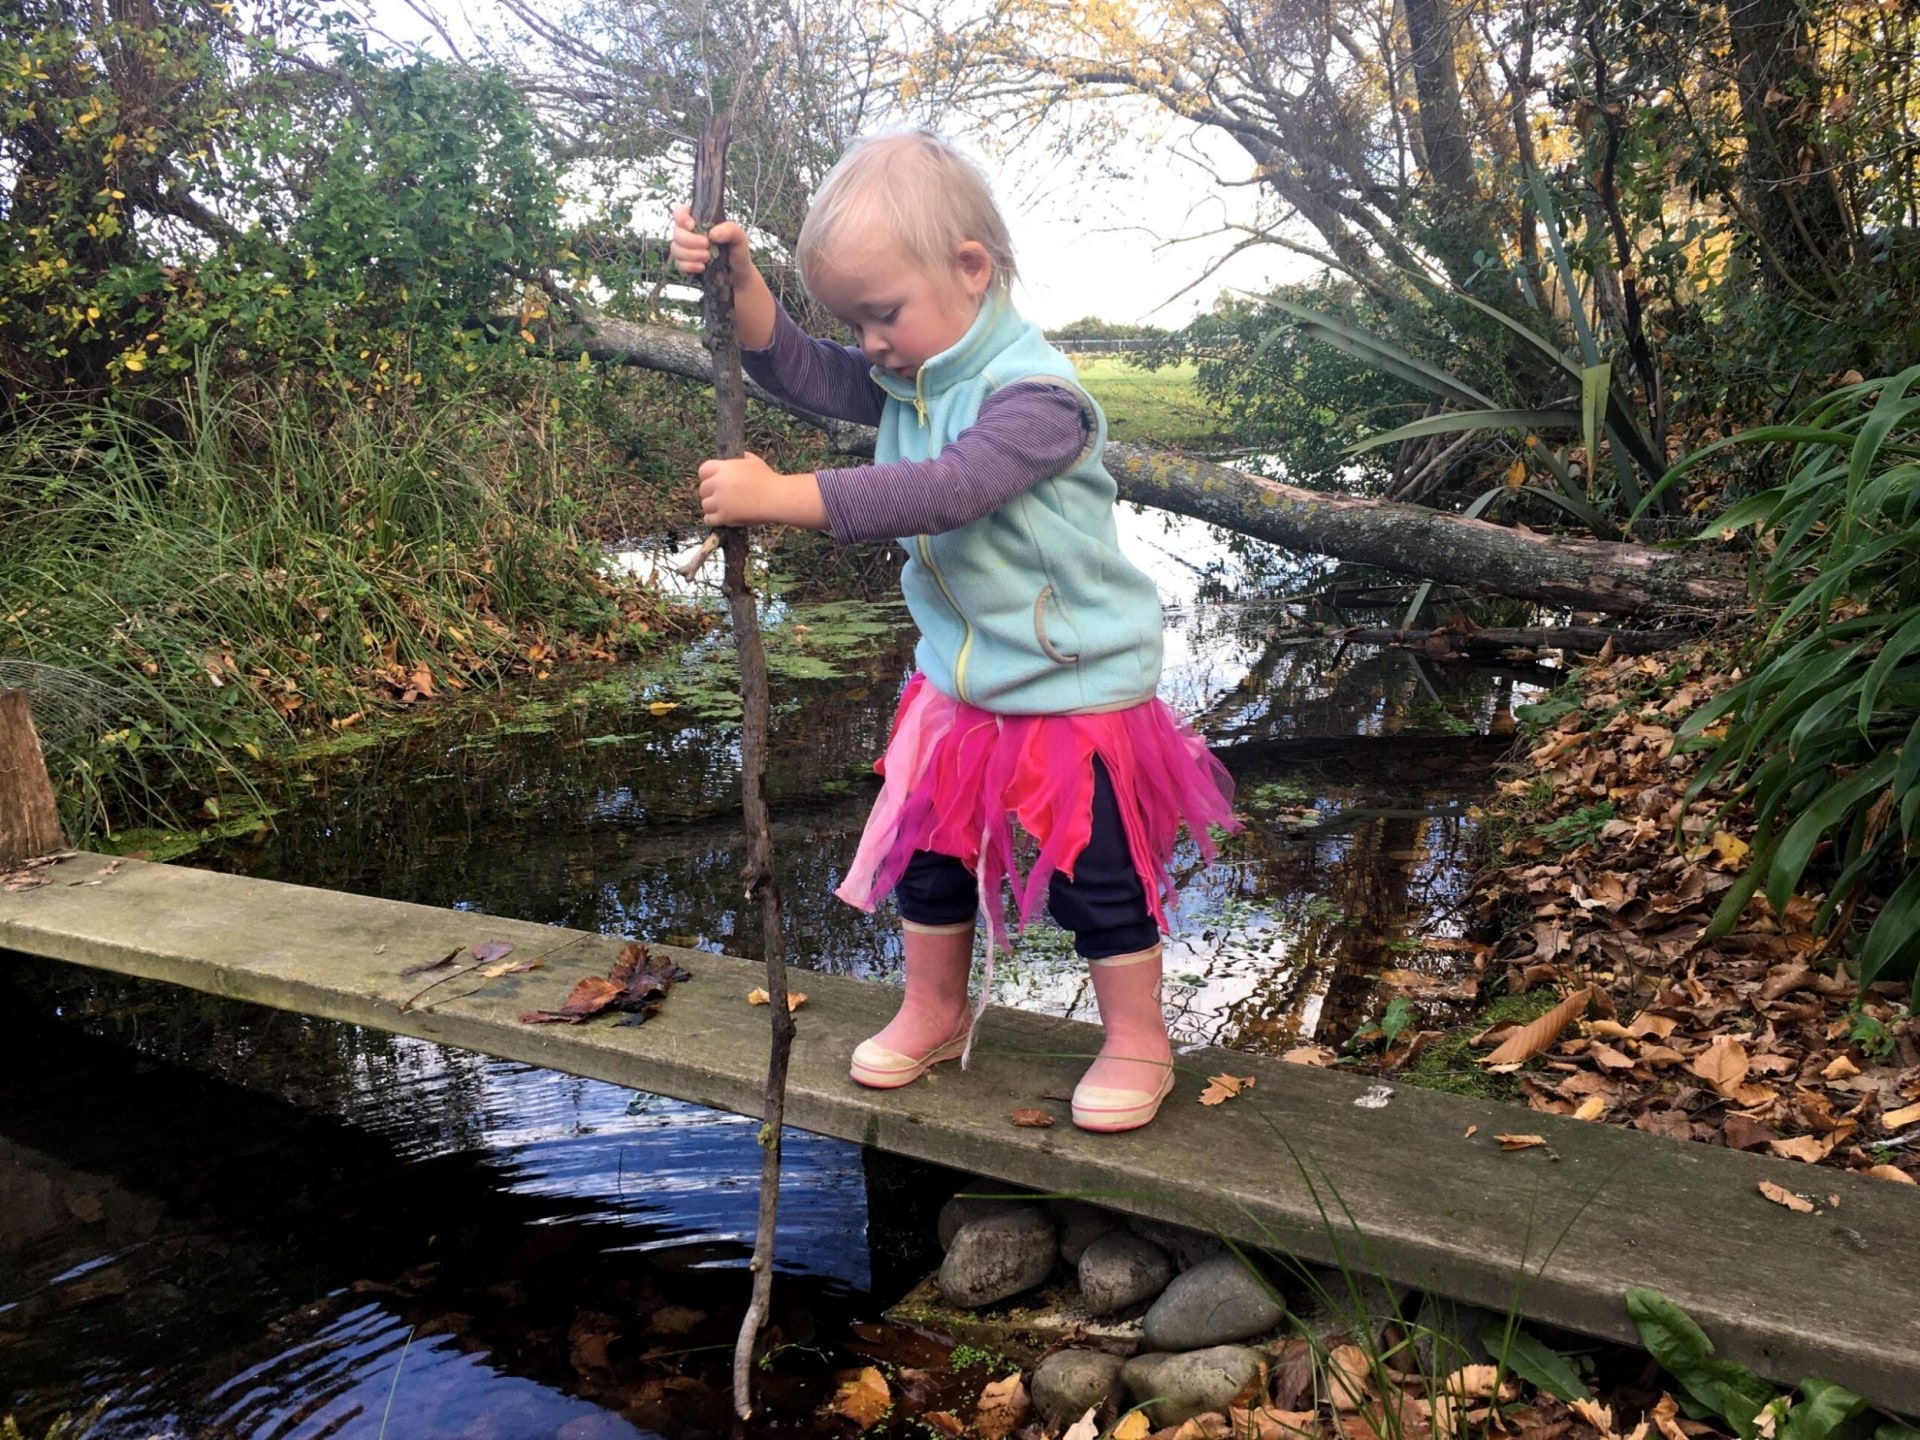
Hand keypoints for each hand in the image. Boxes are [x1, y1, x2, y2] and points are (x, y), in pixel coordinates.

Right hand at [669, 203, 750, 276]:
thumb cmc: (737, 251)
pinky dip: (689, 266)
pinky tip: (702, 267)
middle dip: (689, 240)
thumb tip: (712, 233)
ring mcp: (685, 249)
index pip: (680, 212)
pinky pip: (678, 264)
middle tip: (706, 245)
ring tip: (707, 257)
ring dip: (690, 254)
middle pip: (676, 232)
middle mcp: (689, 233)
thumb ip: (730, 230)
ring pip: (675, 249)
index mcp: (700, 220)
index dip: (681, 217)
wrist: (738, 274)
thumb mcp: (739, 237)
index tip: (691, 226)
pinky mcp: (685, 264)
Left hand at [697, 452, 826, 529]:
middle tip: (719, 497)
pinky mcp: (725, 516)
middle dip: (709, 493)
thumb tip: (742, 456)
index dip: (706, 477)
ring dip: (711, 507)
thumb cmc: (769, 479)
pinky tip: (719, 518)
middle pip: (703, 489)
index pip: (703, 470)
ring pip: (705, 505)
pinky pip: (709, 519)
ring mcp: (721, 501)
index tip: (712, 482)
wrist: (777, 498)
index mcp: (725, 468)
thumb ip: (744, 458)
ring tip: (721, 508)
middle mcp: (719, 483)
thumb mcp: (755, 462)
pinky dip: (712, 519)